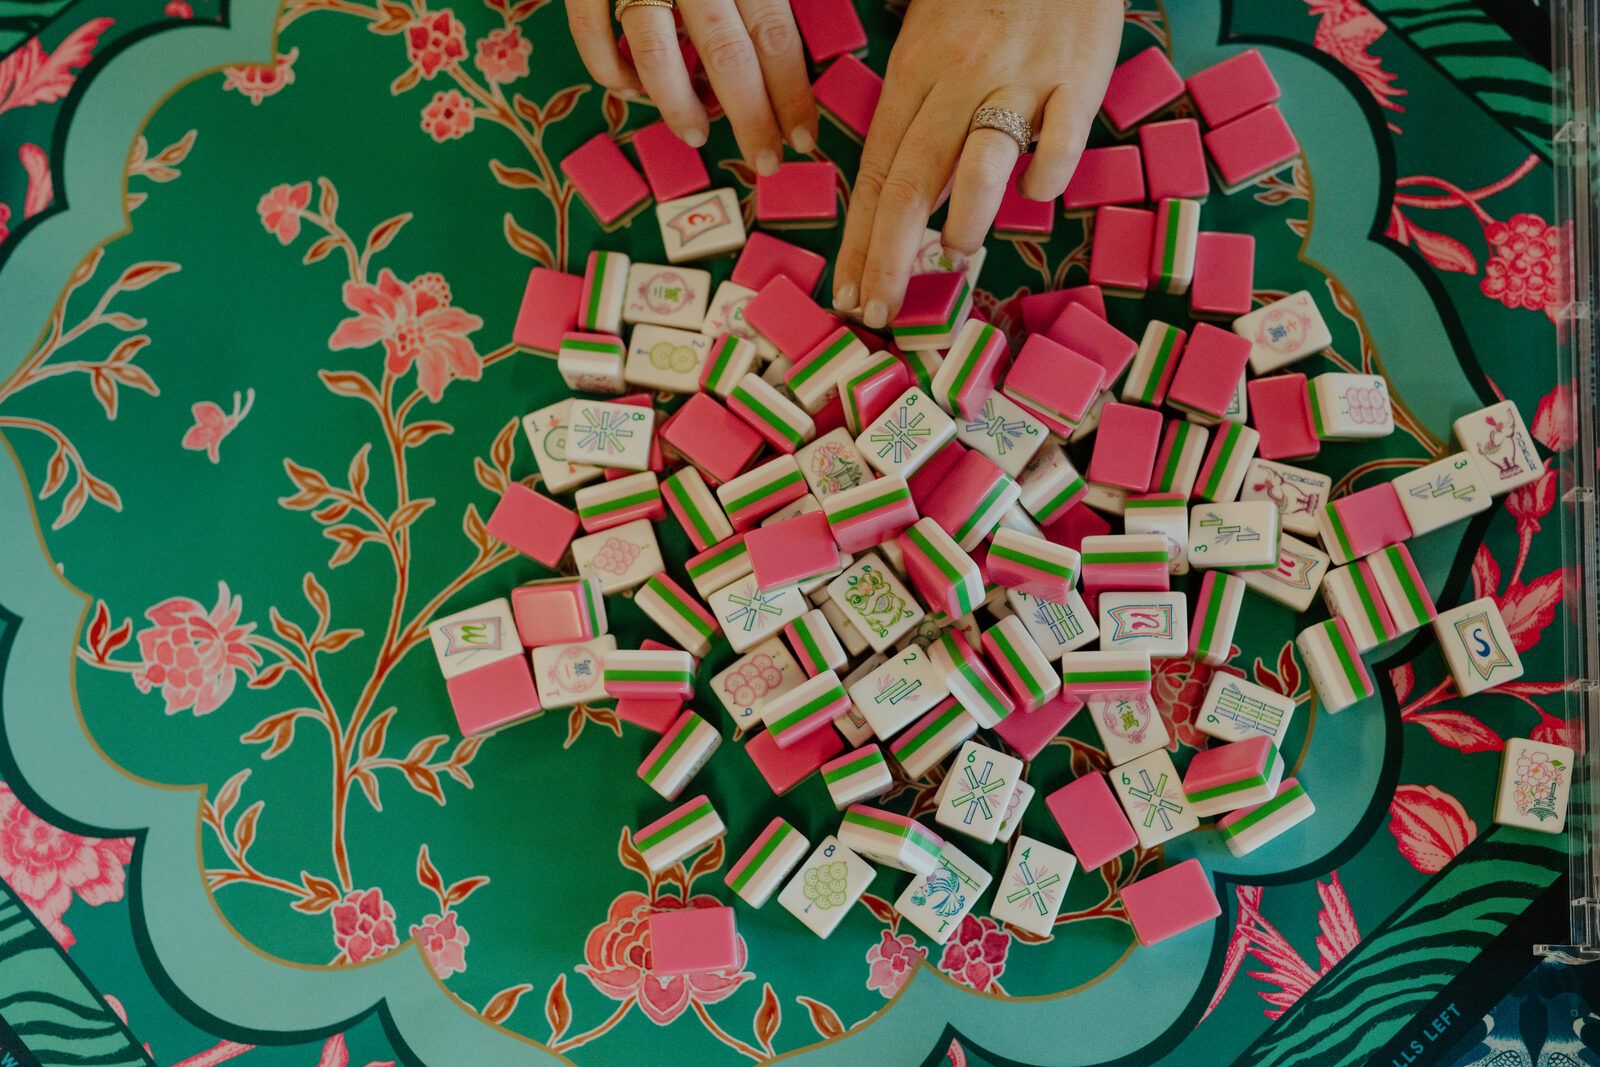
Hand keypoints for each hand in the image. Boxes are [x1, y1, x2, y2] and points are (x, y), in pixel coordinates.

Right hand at [565, 0, 817, 173]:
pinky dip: (614, 73)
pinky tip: (634, 90)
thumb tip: (797, 35)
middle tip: (766, 162)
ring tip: (699, 137)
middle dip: (750, 118)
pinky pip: (594, 40)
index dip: (792, 92)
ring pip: (656, 53)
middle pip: (726, 53)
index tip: (805, 139)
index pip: (774, 33)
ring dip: (680, 107)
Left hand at [832, 0, 1121, 326]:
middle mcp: (961, 80)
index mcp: (916, 71)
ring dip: (967, 222)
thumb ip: (915, 112)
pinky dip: (1046, 177)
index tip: (849, 292)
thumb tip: (905, 197)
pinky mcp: (1079, 78)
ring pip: (982, 164)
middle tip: (880, 311)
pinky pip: (1060, 143)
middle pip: (913, 181)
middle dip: (889, 257)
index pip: (878, 170)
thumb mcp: (929, 37)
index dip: (860, 239)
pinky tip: (1035, 193)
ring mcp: (1022, 80)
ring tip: (959, 253)